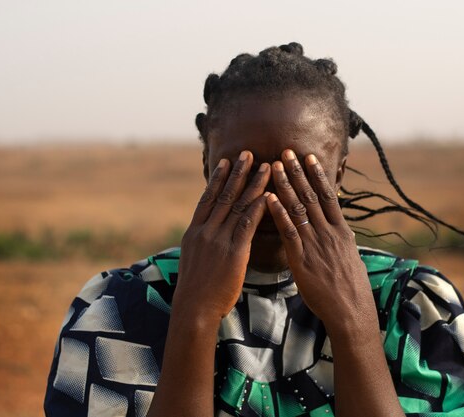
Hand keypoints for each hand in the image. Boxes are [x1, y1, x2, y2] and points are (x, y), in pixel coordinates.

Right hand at [174, 150, 270, 321]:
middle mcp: (204, 230)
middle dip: (238, 173)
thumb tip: (208, 234)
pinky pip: (247, 224)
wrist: (194, 308)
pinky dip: (258, 207)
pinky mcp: (233, 251)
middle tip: (248, 153)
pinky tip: (269, 195)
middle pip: (223, 195)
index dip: (218, 178)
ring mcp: (218, 239)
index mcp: (194, 232)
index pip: (207, 198)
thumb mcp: (194, 260)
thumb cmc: (195, 290)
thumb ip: (203, 243)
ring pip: (237, 205)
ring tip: (265, 167)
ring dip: (253, 184)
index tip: (227, 162)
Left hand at [266, 149, 375, 331]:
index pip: (328, 196)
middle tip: (286, 151)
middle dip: (298, 172)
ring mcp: (316, 243)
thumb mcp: (349, 258)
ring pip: (299, 208)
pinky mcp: (302, 258)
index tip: (308, 158)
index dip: (317, 175)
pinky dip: (279, 213)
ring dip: (285, 185)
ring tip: (273, 166)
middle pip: (311, 196)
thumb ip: (338, 240)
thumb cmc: (349, 288)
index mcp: (341, 231)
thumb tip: (335, 229)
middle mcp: (329, 232)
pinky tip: (269, 198)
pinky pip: (289, 231)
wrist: (351, 311)